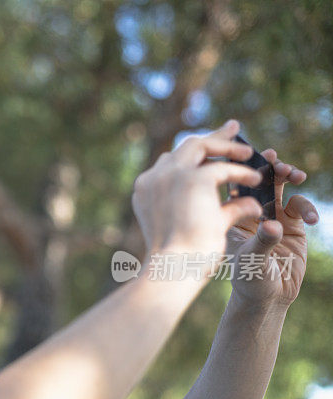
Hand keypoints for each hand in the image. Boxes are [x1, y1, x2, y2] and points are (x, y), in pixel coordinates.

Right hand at [133, 120, 263, 276]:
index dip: (194, 155)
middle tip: (234, 128)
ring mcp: (171, 176)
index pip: (170, 161)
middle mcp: (153, 178)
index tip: (211, 150)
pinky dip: (240, 172)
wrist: (173, 268)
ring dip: (226, 145)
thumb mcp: (197, 227)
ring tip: (249, 152)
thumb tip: (249, 203)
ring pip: (199, 145)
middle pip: (185, 146)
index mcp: (146, 189)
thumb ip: (220, 210)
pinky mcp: (192, 180)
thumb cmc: (181, 259)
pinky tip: (255, 180)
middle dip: (213, 137)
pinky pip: (223, 168)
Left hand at [225, 150, 317, 307]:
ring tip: (296, 176)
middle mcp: (250, 211)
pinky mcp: (292, 225)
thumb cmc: (248, 280)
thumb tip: (275, 226)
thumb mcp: (252, 260)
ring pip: (279, 186)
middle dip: (268, 166)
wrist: (267, 298)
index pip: (233, 184)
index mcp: (231, 215)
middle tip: (277, 163)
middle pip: (257, 179)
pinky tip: (314, 219)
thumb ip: (263, 241)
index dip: (241, 167)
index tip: (253, 159)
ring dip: (288, 175)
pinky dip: (308, 207)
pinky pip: (300, 206)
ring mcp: (272, 216)